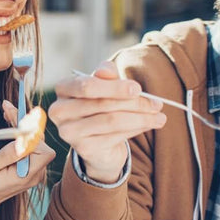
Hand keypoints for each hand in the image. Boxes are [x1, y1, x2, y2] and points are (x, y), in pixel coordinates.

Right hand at [0, 100, 54, 212]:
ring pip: (35, 140)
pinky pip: (30, 144)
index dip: (32, 134)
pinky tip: (10, 120)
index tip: (16, 120)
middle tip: (7, 107)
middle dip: (24, 123)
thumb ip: (5, 155)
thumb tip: (23, 141)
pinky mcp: (29, 165)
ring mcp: (33, 169)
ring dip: (22, 125)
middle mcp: (35, 173)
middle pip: (39, 142)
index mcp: (26, 176)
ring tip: (7, 110)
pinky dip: (21, 131)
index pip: (43, 151)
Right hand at [49, 61, 165, 182]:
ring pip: (112, 121)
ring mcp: (69, 132)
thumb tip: (107, 70)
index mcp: (63, 88)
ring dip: (141, 118)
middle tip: (158, 104)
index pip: (87, 86)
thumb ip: (106, 75)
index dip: (114, 87)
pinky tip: (147, 125)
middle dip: (134, 103)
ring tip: (160, 117)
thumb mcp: (105, 86)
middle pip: (102, 104)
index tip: (138, 89)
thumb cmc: (101, 106)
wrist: (97, 142)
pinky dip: (136, 130)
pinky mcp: (83, 149)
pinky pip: (115, 136)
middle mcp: (60, 111)